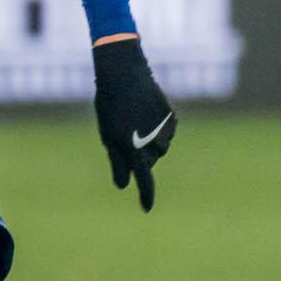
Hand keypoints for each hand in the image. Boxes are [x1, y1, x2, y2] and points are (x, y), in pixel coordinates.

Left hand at [92, 36, 175, 212]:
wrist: (125, 72)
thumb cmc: (110, 105)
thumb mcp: (108, 134)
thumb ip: (117, 162)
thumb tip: (123, 185)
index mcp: (133, 148)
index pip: (143, 179)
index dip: (146, 195)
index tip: (146, 208)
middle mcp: (154, 143)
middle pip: (148, 161)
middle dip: (138, 154)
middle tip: (123, 131)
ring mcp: (166, 130)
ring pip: (158, 148)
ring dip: (147, 141)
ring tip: (132, 119)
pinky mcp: (172, 119)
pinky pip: (165, 133)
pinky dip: (156, 129)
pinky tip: (144, 112)